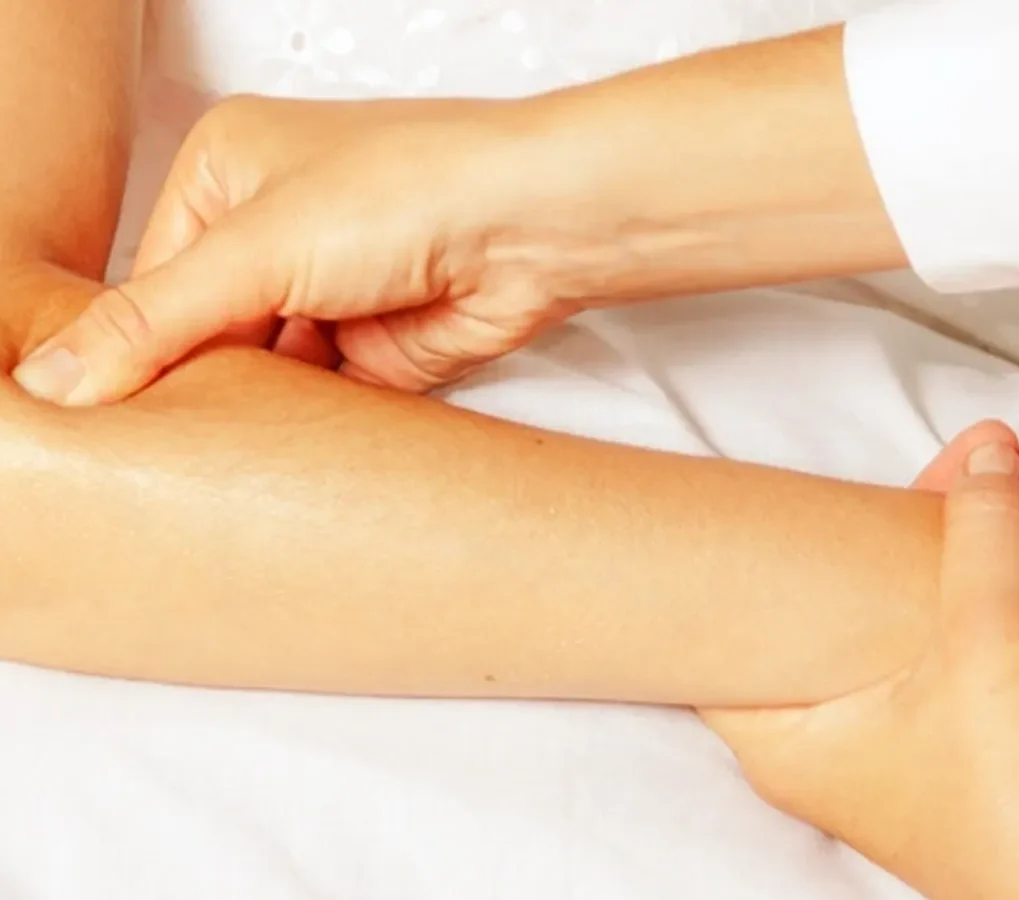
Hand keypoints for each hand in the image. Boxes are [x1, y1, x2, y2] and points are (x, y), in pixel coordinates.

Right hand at [11, 95, 582, 404]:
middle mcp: (276, 230)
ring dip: (251, 411)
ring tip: (217, 459)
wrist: (529, 229)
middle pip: (204, 330)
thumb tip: (58, 376)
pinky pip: (316, 402)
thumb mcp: (255, 249)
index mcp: (228, 174)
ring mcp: (327, 291)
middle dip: (193, 384)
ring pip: (260, 372)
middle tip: (156, 448)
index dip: (128, 345)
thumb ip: (154, 321)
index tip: (103, 412)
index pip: (148, 278)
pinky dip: (301, 429)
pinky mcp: (372, 347)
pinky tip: (279, 460)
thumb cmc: (409, 190)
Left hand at [701, 425, 1018, 899]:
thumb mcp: (987, 647)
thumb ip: (979, 538)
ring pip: (927, 597)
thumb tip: (984, 458)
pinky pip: (979, 625)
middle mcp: (838, 732)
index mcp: (790, 730)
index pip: (741, 619)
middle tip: (977, 452)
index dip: (771, 544)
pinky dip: (1013, 572)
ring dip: (984, 525)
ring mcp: (908, 729)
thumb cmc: (1017, 806)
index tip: (806, 488)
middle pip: (854, 586)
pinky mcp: (975, 729)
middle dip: (926, 506)